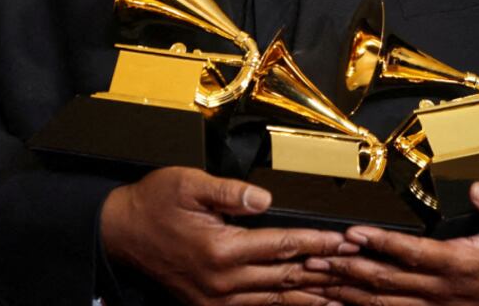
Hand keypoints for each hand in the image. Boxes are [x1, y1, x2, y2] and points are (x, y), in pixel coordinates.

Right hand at [100, 166, 356, 304]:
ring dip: (311, 298)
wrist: (119, 233)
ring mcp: (216, 299)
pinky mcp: (209, 305)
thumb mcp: (188, 184)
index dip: (318, 243)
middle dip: (325, 271)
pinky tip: (305, 304)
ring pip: (276, 301)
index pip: (283, 246)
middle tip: (358, 269)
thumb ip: (230, 192)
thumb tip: (266, 199)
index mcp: (221, 249)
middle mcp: (222, 281)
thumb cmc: (153, 203)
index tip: (346, 242)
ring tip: (344, 297)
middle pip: (286, 278)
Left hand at [304, 182, 478, 305]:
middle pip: (387, 281)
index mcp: (462, 263)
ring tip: (316, 279)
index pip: (413, 253)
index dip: (380, 243)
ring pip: (384, 302)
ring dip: (348, 291)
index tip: (352, 233)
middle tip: (314, 257)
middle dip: (347, 269)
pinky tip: (340, 303)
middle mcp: (444, 289)